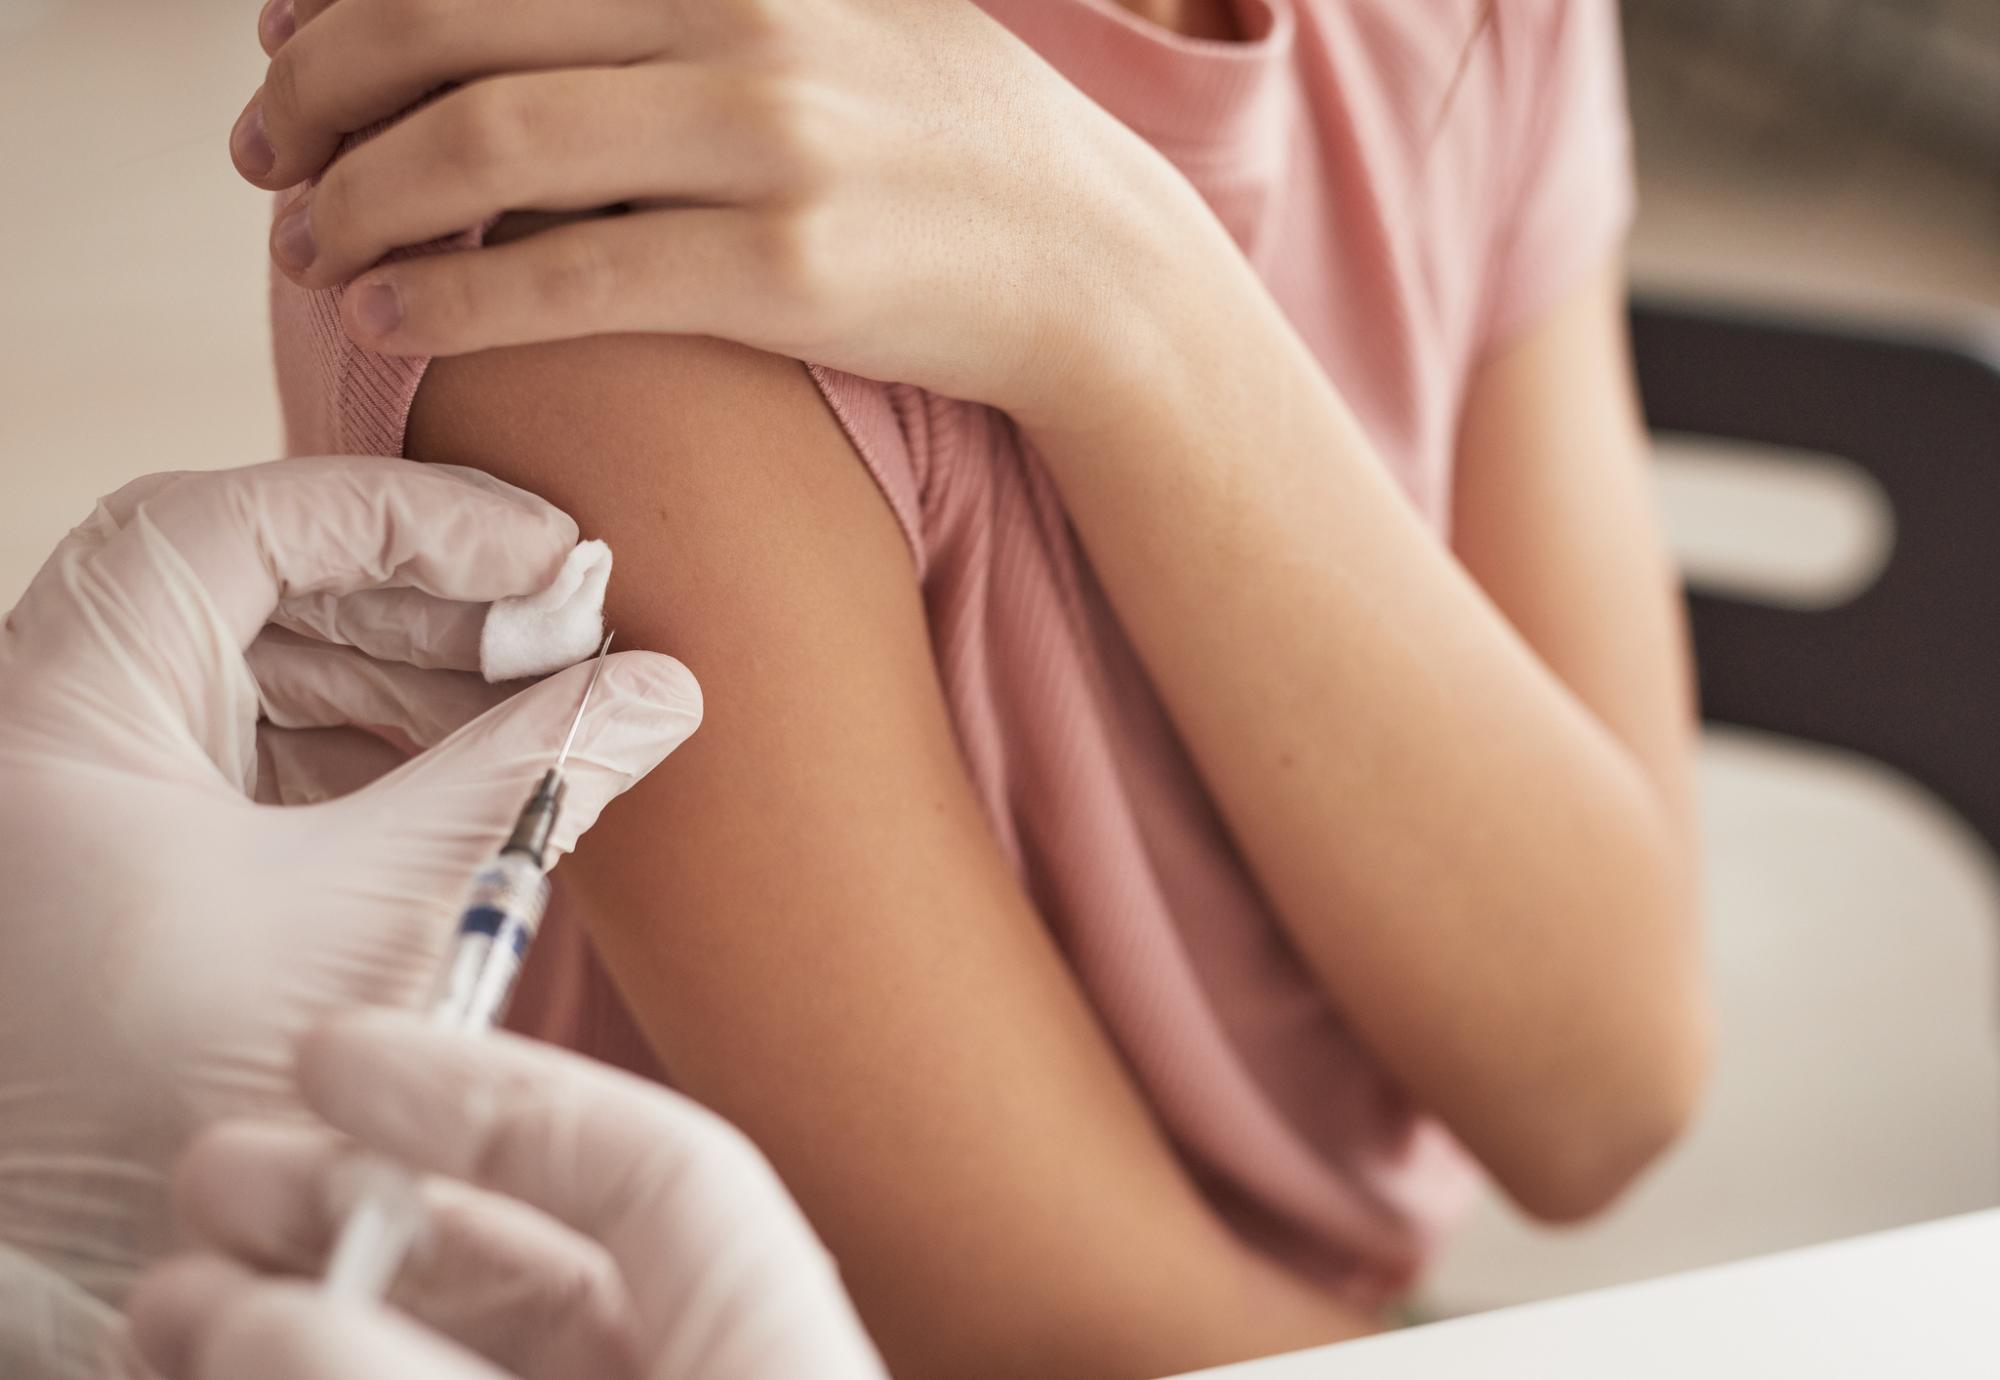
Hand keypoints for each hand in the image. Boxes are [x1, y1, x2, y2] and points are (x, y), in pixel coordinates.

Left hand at [0, 459, 701, 1333]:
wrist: (104, 1265)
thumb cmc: (184, 1105)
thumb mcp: (384, 915)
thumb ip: (530, 779)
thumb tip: (660, 691)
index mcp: (58, 717)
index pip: (228, 526)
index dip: (402, 516)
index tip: (544, 550)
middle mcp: (50, 731)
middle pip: (250, 583)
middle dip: (426, 600)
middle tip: (568, 627)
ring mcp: (89, 789)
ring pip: (258, 662)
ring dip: (411, 671)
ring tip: (542, 700)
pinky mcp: (135, 847)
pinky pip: (257, 745)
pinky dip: (371, 745)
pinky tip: (473, 766)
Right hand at [127, 1011, 887, 1379]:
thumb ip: (431, 1378)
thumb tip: (266, 1317)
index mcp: (775, 1337)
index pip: (660, 1165)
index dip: (498, 1090)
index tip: (338, 1051)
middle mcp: (704, 1366)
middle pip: (535, 1258)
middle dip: (361, 1209)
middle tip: (218, 1175)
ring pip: (464, 1347)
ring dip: (315, 1311)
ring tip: (169, 1303)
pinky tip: (222, 1367)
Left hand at [231, 0, 1190, 421]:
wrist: (1088, 263)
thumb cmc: (943, 142)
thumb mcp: (827, 12)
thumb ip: (685, 0)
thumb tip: (534, 22)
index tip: (280, 46)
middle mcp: (736, 16)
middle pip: (448, 21)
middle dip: (317, 89)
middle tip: (264, 156)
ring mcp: (765, 140)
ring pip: (485, 141)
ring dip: (358, 197)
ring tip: (306, 247)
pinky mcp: (780, 271)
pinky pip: (566, 274)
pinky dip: (446, 293)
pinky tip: (381, 315)